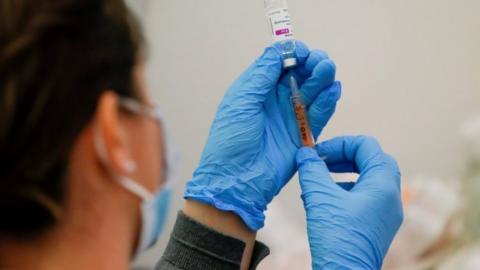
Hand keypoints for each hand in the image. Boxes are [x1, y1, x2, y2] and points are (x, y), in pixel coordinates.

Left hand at [184, 42, 341, 230]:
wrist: (237, 180)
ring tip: (327, 69)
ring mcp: (290, 117)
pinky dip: (327, 102)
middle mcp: (274, 100)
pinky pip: (319, 114)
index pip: (279, 63)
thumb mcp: (241, 102)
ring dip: (322, 78)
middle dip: (311, 63)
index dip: (291, 53)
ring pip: (312, 91)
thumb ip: (261, 75)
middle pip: (299, 74)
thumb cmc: (230, 141)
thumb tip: (277, 49)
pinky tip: (332, 90)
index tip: (301, 51)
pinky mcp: (303, 134)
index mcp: (256, 89)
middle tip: (319, 60)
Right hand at [296, 136, 402, 268]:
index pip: (367, 146)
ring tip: (318, 181)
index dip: (340, 144)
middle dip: (343, 157)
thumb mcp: (319, 197)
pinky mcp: (377, 226)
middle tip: (321, 161)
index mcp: (383, 185)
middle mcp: (391, 197)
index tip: (318, 152)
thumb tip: (305, 154)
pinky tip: (322, 201)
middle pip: (371, 161)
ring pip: (368, 180)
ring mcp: (387, 213)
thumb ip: (312, 170)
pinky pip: (364, 198)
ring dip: (343, 174)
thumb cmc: (336, 238)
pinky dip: (344, 192)